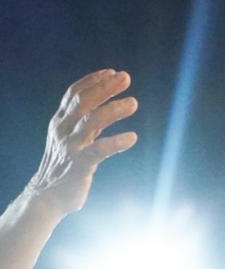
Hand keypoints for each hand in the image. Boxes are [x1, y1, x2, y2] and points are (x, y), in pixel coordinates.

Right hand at [26, 70, 138, 215]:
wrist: (46, 196)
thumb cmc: (63, 166)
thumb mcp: (69, 139)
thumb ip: (82, 123)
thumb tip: (101, 106)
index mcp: (60, 122)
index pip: (74, 94)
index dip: (92, 81)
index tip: (111, 72)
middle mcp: (64, 130)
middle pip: (83, 102)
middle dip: (105, 88)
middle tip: (126, 78)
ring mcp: (71, 146)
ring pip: (91, 121)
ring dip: (114, 109)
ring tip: (133, 102)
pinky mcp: (80, 164)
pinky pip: (99, 150)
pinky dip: (117, 142)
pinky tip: (132, 137)